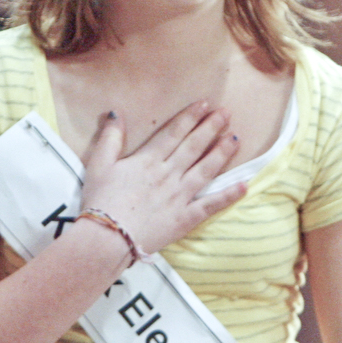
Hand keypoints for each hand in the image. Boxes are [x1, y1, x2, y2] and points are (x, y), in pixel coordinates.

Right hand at [81, 101, 245, 253]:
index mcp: (147, 160)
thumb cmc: (100, 202)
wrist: (107, 238)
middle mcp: (168, 174)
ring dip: (222, 153)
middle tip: (227, 113)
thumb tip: (115, 113)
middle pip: (193, 146)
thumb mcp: (98, 166)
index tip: (205, 104)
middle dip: (211, 128)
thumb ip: (109, 139)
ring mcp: (179, 196)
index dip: (190, 117)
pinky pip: (210, 205)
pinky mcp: (185, 219)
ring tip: (236, 139)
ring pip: (205, 170)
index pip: (173, 133)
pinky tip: (243, 186)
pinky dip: (227, 196)